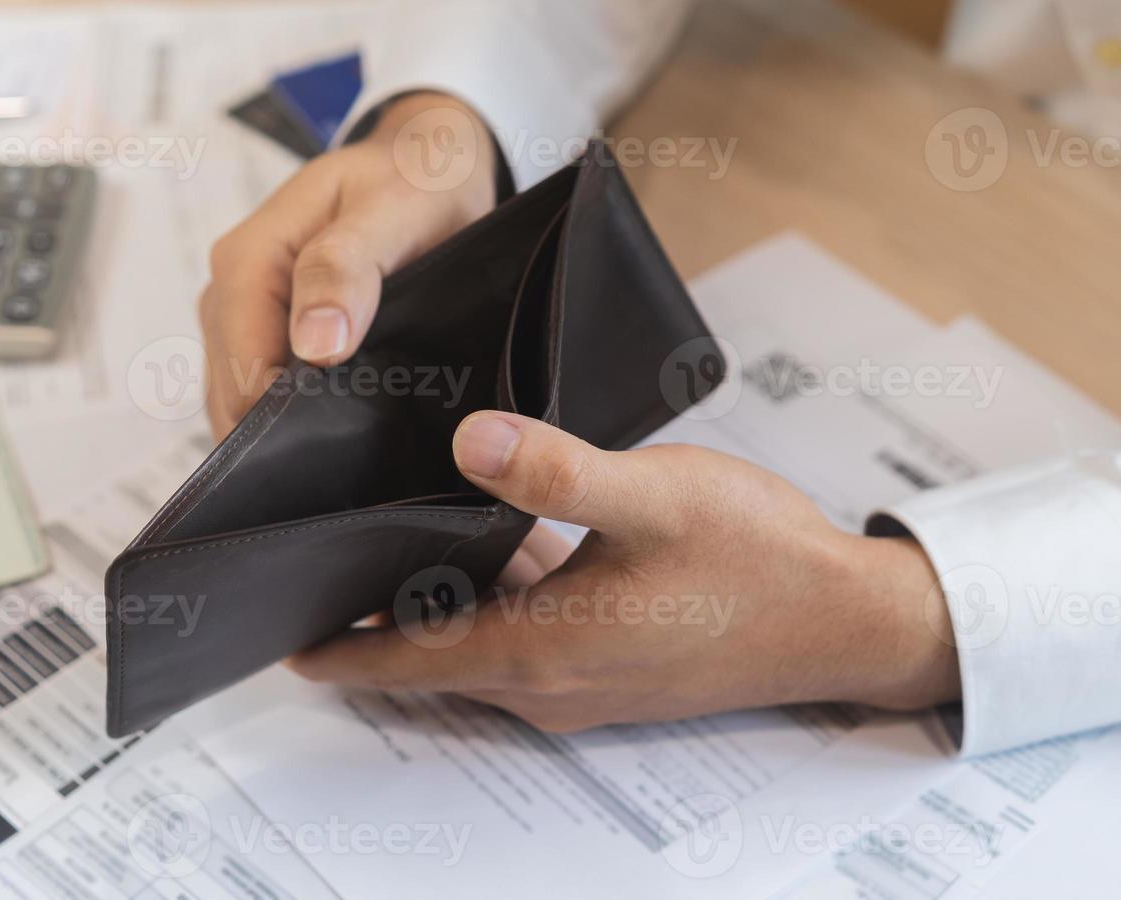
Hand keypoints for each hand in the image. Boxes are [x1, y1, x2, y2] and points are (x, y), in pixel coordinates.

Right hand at [200, 92, 497, 435]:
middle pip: (234, 391)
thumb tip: (314, 345)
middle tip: (357, 440)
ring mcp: (242, 315)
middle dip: (286, 426)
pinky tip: (340, 418)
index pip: (242, 368)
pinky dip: (296, 412)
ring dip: (291, 424)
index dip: (285, 413)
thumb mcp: (392, 211)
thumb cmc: (411, 182)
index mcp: (247, 259)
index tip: (344, 432)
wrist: (424, 164)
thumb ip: (346, 269)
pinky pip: (263, 389)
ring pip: (244, 398)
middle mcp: (230, 289)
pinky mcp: (264, 332)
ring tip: (351, 434)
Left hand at [289, 412, 961, 731]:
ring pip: (474, 640)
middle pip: (427, 654)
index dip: (335, 646)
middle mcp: (548, 681)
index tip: (274, 623)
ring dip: (430, 599)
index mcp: (542, 650)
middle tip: (315, 551)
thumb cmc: (759, 560)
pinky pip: (521, 634)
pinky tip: (488, 534)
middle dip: (367, 614)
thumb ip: (555, 471)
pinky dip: (489, 594)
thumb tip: (466, 439)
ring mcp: (578, 680)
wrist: (846, 619)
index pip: (404, 660)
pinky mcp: (605, 662)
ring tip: (382, 531)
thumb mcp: (654, 498)